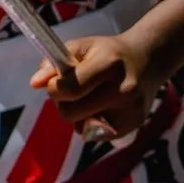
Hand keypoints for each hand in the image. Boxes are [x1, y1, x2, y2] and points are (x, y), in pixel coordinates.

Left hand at [30, 33, 163, 133]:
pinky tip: (104, 107)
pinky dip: (91, 123)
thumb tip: (35, 83)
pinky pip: (93, 135)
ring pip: (79, 127)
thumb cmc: (109, 53)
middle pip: (69, 113)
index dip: (54, 88)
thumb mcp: (82, 47)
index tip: (57, 82)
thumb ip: (54, 63)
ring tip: (92, 98)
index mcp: (110, 64)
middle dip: (64, 103)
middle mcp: (123, 90)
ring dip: (78, 115)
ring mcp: (130, 111)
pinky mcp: (131, 126)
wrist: (148, 61)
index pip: (68, 89)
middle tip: (75, 90)